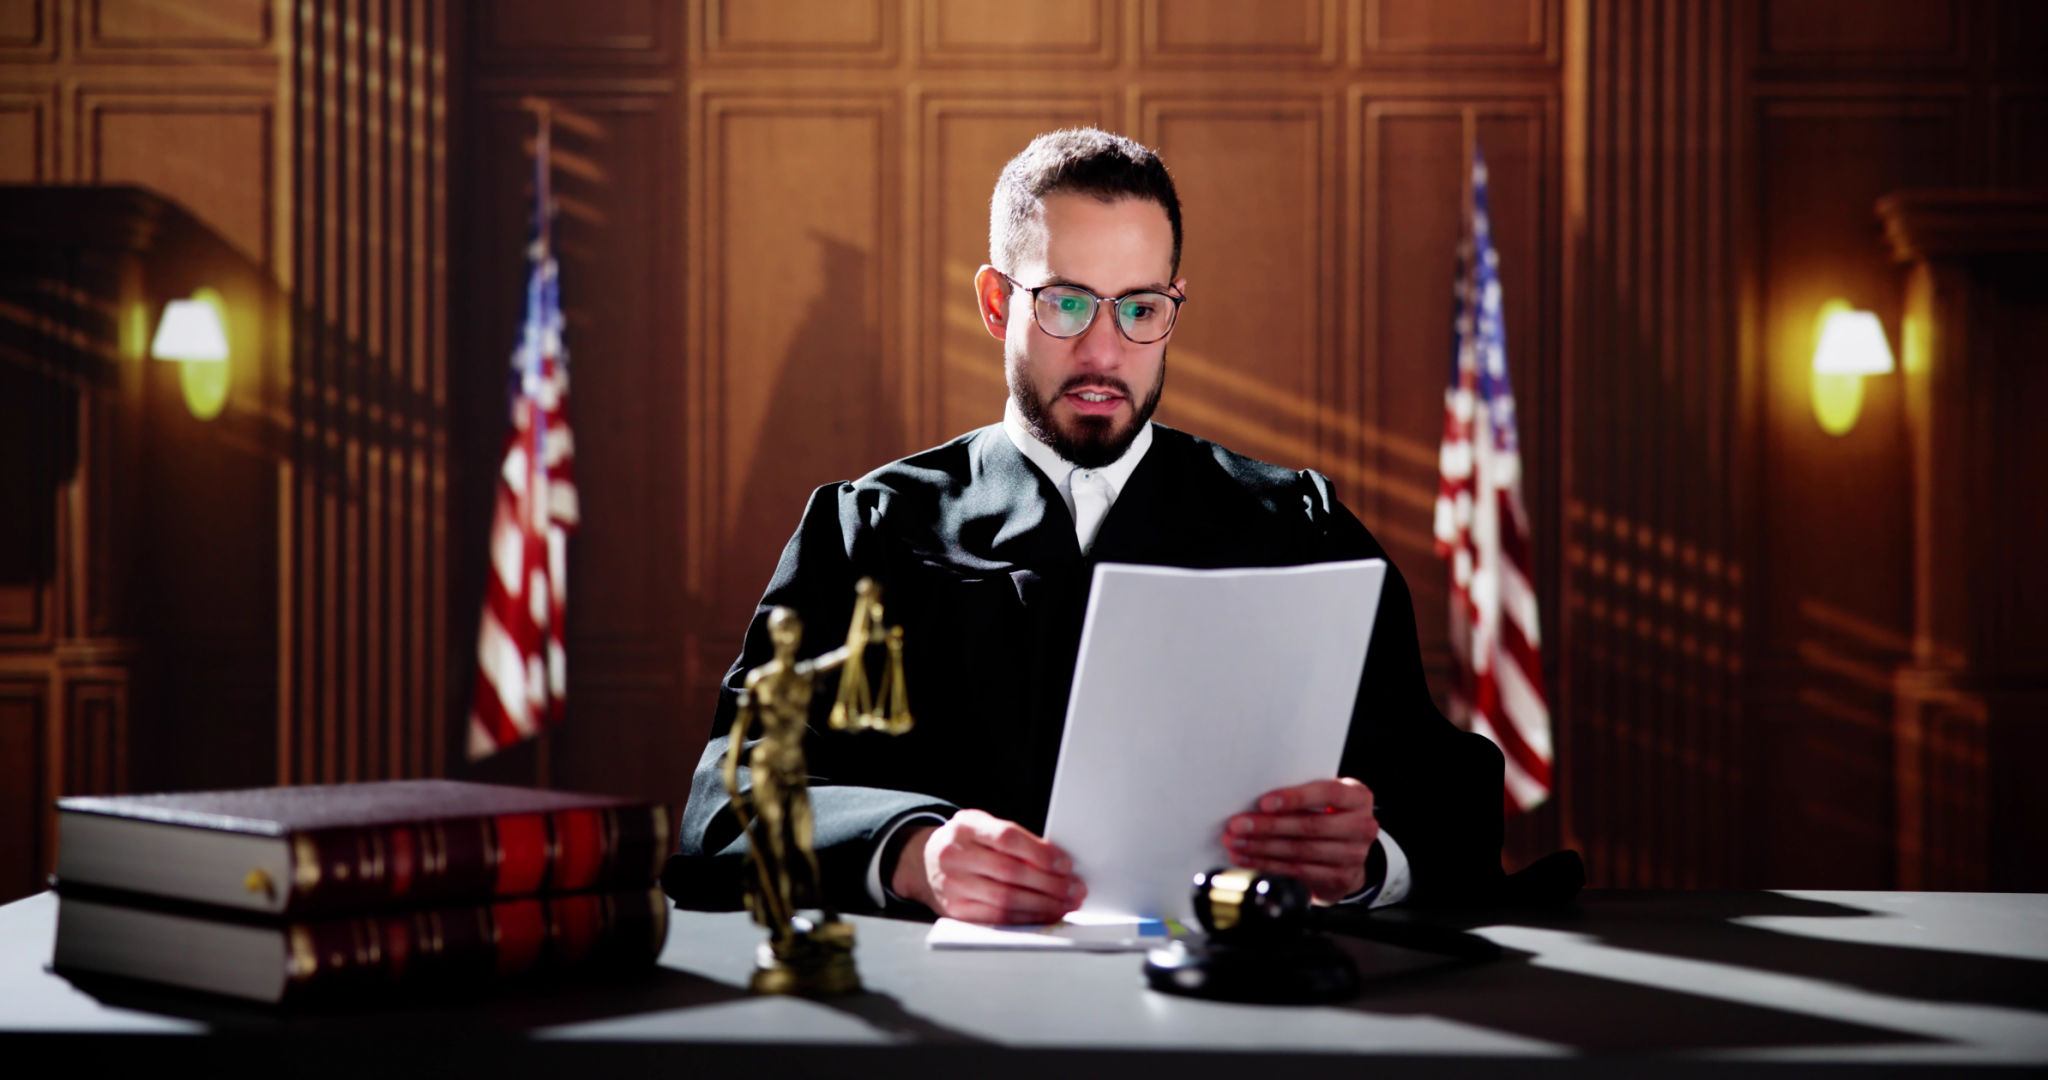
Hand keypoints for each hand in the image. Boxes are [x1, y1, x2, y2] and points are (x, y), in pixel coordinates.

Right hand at [891, 810, 1084, 923]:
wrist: (924, 863)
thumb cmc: (966, 843)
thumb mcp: (983, 827)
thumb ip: (1014, 839)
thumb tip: (1058, 860)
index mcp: (966, 826)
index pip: (1006, 838)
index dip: (1039, 852)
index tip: (1065, 864)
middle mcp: (955, 855)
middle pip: (1009, 873)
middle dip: (1048, 884)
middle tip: (1075, 889)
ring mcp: (952, 885)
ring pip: (1005, 899)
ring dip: (1042, 905)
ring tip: (1066, 905)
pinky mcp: (955, 911)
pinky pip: (996, 918)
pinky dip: (1025, 919)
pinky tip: (1045, 915)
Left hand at [1221, 778, 1377, 902]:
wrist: (1350, 852)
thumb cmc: (1329, 815)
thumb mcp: (1324, 799)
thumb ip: (1301, 797)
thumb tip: (1254, 798)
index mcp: (1358, 797)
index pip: (1328, 793)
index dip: (1295, 798)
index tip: (1265, 802)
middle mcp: (1362, 826)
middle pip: (1310, 826)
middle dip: (1268, 826)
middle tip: (1238, 825)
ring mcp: (1354, 855)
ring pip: (1301, 851)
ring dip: (1262, 848)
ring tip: (1237, 844)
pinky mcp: (1341, 878)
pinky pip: (1299, 871)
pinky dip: (1269, 866)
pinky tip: (1250, 860)